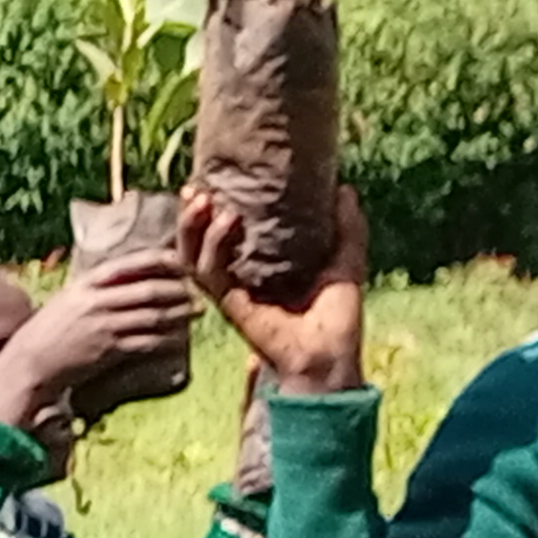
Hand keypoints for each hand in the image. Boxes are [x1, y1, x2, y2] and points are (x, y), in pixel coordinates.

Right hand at [0, 234, 208, 440]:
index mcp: (86, 283)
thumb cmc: (49, 330)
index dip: (158, 261)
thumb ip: (96, 288)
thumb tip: (128, 279)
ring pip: (154, 315)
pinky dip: (167, 339)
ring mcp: (105, 326)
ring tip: (196, 311)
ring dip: (180, 313)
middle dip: (178, 290)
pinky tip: (179, 338)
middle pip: (148, 290)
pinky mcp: (110, 350)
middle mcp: (97, 301)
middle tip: (196, 290)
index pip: (130, 264)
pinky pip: (148, 342)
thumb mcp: (68, 299)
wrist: (31, 362)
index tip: (178, 261)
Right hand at [186, 192, 369, 393]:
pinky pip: (208, 273)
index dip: (213, 211)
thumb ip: (347, 226)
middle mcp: (240, 279)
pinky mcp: (230, 305)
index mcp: (261, 268)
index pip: (224, 236)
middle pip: (198, 245)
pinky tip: (227, 222)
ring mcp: (232, 293)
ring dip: (192, 227)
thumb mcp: (346, 260)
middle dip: (190, 217)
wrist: (332, 354)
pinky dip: (212, 246)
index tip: (213, 183)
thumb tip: (345, 187)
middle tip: (194, 189)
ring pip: (191, 258)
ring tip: (203, 199)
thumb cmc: (339, 317)